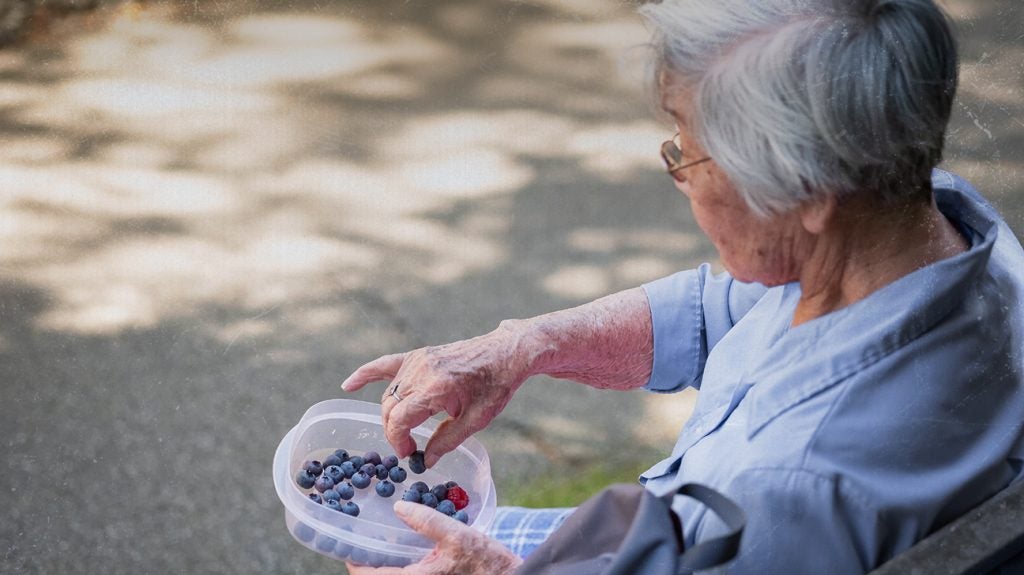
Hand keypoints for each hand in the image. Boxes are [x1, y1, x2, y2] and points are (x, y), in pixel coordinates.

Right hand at [341, 323, 540, 465]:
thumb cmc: (495, 386)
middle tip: (409, 448)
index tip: (410, 454)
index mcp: (435, 387)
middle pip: (390, 408)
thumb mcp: (477, 420)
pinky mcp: (418, 356)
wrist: (504, 353)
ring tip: (404, 431)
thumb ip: (447, 441)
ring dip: (391, 414)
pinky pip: (384, 365)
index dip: (399, 441)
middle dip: (394, 432)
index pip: (399, 419)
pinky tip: (348, 385)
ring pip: (389, 394)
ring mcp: (417, 361)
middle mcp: (420, 371)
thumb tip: (426, 460)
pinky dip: (365, 374)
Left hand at [345, 501, 520, 574]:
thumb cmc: (487, 565)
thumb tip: (399, 506)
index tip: (347, 543)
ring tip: (384, 544)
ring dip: (385, 565)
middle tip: (365, 540)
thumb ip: (427, 520)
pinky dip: (402, 566)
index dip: (353, 561)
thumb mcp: (458, 535)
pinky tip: (410, 551)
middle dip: (368, 562)